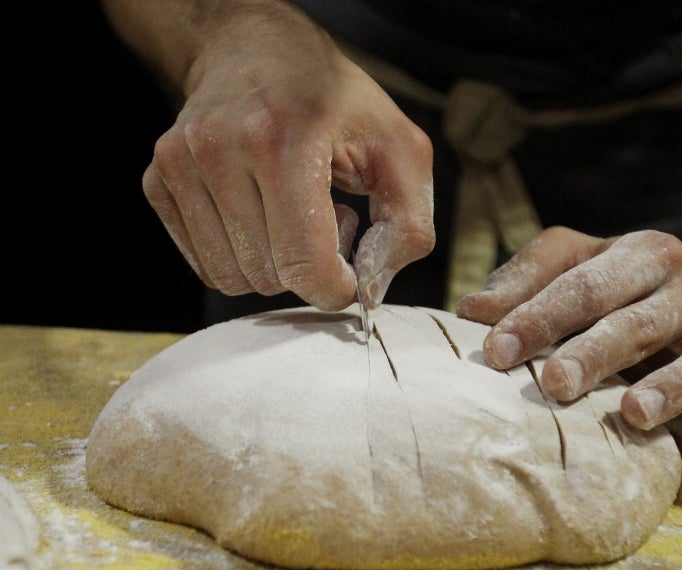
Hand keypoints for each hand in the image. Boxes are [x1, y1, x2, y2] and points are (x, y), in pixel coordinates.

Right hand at [142, 9, 434, 309]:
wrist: (257, 51)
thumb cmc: (336, 103)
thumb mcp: (401, 148)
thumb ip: (408, 225)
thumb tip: (369, 291)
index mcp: (284, 139)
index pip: (304, 264)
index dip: (336, 288)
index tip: (351, 272)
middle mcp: (220, 148)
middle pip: (269, 278)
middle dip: (308, 267)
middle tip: (326, 218)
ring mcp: (180, 164)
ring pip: (232, 278)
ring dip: (272, 264)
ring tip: (292, 214)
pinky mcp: (158, 181)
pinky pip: (206, 266)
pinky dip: (240, 255)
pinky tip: (261, 213)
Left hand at [457, 226, 681, 473]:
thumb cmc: (629, 282)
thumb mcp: (581, 261)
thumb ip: (529, 279)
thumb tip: (470, 312)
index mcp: (643, 254)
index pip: (584, 285)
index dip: (538, 317)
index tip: (494, 351)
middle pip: (638, 321)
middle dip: (594, 353)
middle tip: (554, 383)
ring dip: (669, 388)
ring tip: (631, 413)